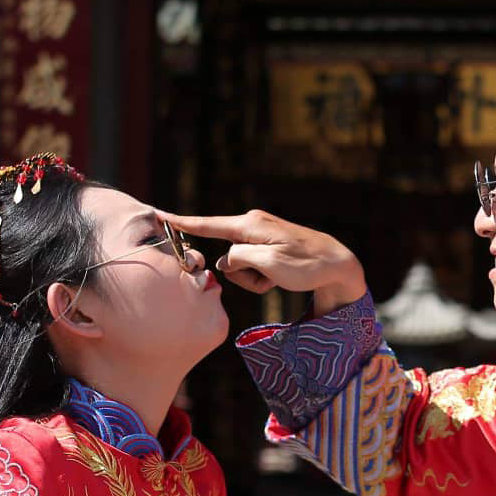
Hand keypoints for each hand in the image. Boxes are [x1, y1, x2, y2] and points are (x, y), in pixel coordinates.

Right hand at [156, 209, 366, 312]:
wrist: (337, 265)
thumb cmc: (306, 265)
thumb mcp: (269, 265)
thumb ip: (239, 260)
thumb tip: (225, 261)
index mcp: (250, 225)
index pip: (208, 224)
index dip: (182, 223)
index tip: (159, 216)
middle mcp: (251, 225)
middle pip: (225, 255)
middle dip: (240, 274)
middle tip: (267, 278)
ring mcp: (259, 236)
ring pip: (237, 265)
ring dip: (253, 279)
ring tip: (277, 278)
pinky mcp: (265, 248)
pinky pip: (250, 267)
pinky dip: (262, 278)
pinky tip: (280, 278)